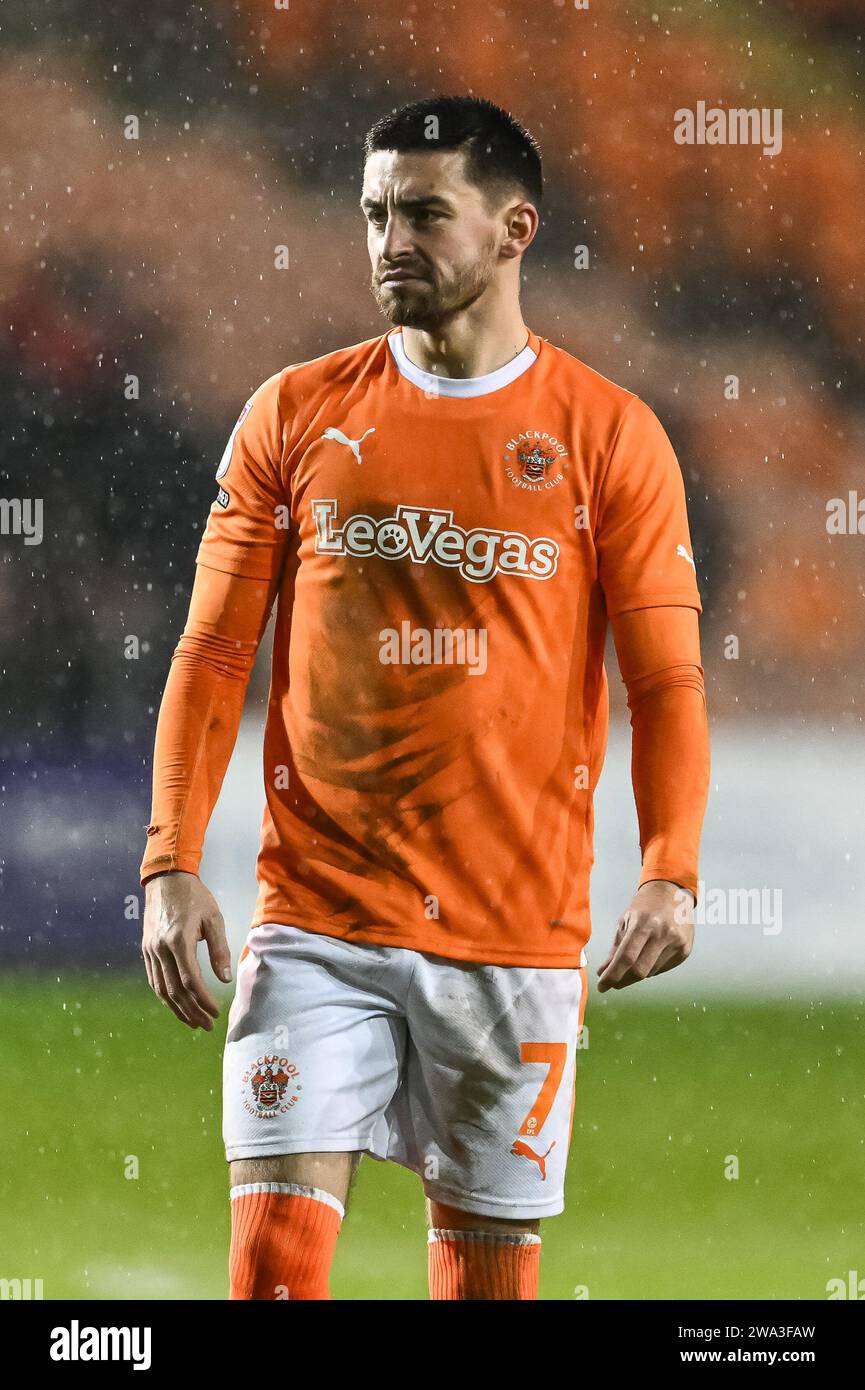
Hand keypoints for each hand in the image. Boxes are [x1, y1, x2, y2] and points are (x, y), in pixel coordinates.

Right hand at [142, 870, 231, 1029]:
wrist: (166, 879)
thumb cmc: (194, 897)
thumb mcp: (214, 919)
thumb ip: (219, 949)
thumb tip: (224, 979)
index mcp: (178, 940)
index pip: (190, 980)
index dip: (203, 1000)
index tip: (215, 1012)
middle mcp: (160, 949)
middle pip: (174, 990)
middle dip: (191, 1011)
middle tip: (206, 1025)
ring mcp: (150, 951)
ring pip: (161, 989)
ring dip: (177, 1009)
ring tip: (193, 1022)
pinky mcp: (146, 950)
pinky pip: (154, 980)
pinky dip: (165, 996)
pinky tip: (176, 1005)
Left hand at [596, 879, 693, 992]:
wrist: (672, 892)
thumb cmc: (645, 906)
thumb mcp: (625, 921)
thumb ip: (615, 948)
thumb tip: (604, 972)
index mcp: (644, 923)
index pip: (626, 957)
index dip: (613, 975)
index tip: (602, 986)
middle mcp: (663, 933)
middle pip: (640, 970)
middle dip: (623, 980)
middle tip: (613, 983)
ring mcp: (677, 942)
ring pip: (651, 972)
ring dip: (635, 974)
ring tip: (629, 966)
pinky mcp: (685, 950)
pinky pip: (662, 968)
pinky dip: (650, 969)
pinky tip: (646, 959)